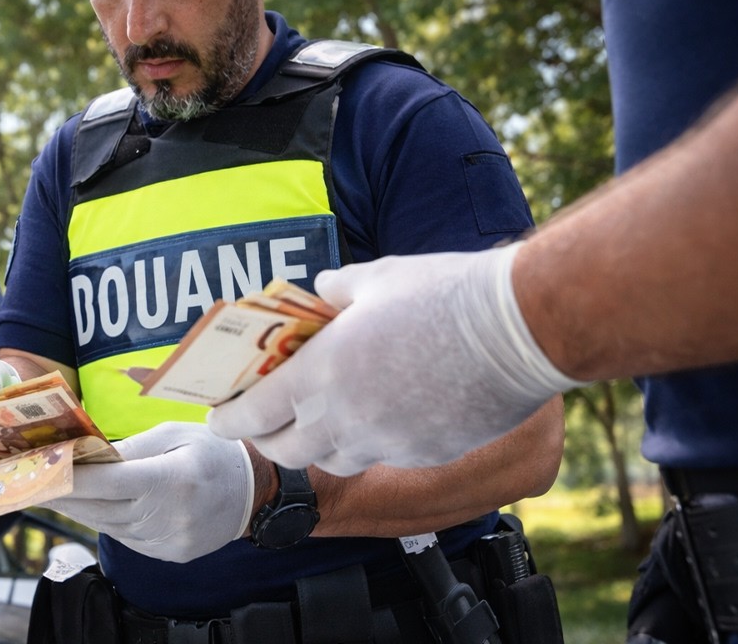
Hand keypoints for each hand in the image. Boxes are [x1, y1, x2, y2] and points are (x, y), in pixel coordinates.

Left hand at [47, 421, 252, 563]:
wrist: (255, 493)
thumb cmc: (213, 452)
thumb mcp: (175, 434)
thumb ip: (132, 446)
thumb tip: (90, 454)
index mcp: (171, 479)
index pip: (108, 482)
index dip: (69, 477)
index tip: (39, 469)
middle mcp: (168, 515)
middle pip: (99, 508)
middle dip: (60, 493)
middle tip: (28, 480)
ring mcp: (167, 540)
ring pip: (106, 524)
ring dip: (77, 508)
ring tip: (50, 490)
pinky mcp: (168, 554)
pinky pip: (123, 536)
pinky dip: (103, 519)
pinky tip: (88, 505)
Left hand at [207, 242, 584, 475]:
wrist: (518, 328)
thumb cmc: (442, 294)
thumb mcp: (376, 278)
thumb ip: (336, 291)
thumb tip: (319, 291)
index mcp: (320, 374)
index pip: (255, 414)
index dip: (231, 418)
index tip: (219, 416)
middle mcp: (346, 419)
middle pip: (287, 450)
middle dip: (268, 440)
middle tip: (264, 424)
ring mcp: (387, 443)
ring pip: (336, 459)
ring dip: (320, 444)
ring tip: (323, 420)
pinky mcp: (426, 453)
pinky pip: (385, 456)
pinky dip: (373, 441)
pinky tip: (386, 414)